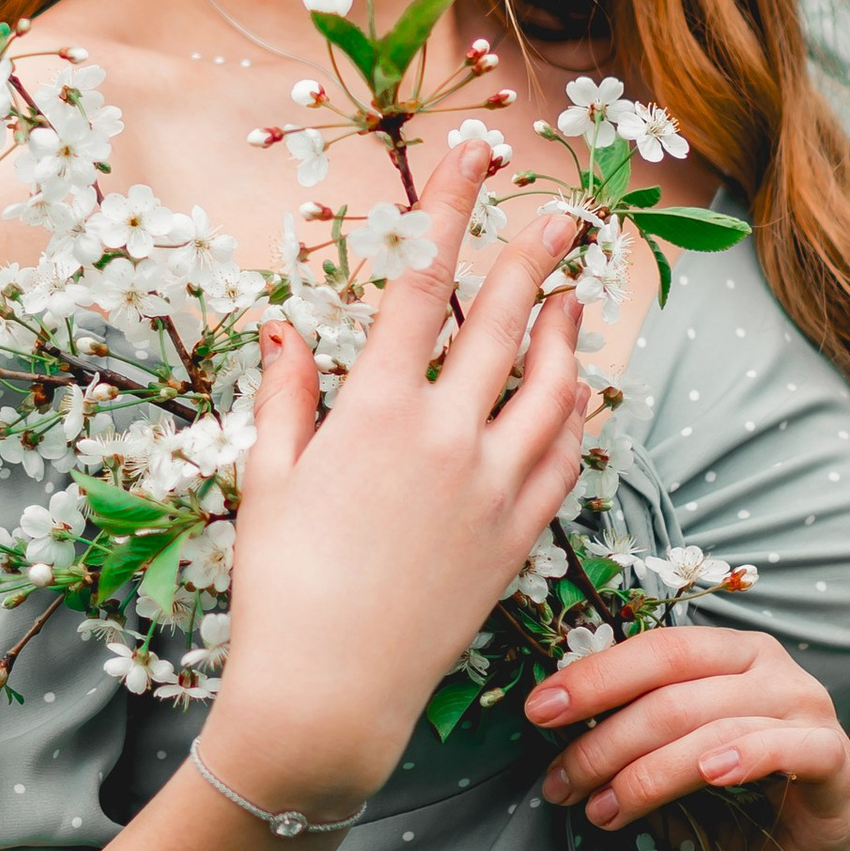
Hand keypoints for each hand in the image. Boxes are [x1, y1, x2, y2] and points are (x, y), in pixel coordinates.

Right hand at [203, 151, 590, 817]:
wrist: (330, 695)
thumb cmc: (280, 587)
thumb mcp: (268, 477)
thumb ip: (285, 393)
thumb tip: (283, 324)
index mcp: (374, 412)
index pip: (420, 283)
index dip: (450, 207)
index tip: (475, 154)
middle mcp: (445, 439)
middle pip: (505, 322)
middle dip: (534, 255)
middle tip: (561, 209)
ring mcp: (491, 490)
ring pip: (554, 389)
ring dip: (571, 334)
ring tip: (578, 294)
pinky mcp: (517, 538)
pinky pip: (564, 460)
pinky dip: (578, 416)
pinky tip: (581, 393)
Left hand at [526, 622, 849, 850]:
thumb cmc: (729, 820)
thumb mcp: (668, 768)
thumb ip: (630, 735)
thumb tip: (551, 720)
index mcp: (730, 654)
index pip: (655, 649)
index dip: (593, 677)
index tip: (537, 711)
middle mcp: (774, 670)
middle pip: (674, 690)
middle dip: (605, 737)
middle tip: (561, 782)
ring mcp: (811, 713)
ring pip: (713, 724)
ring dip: (646, 771)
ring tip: (603, 809)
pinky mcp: (837, 763)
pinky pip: (788, 749)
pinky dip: (743, 756)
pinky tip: (709, 775)